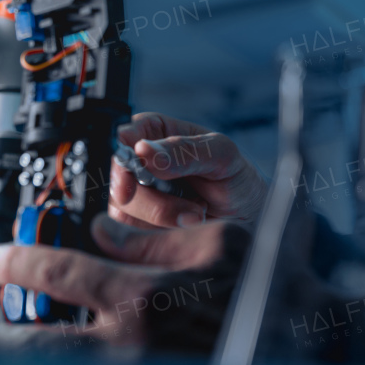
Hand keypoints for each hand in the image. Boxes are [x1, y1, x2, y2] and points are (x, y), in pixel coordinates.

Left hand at [0, 213, 246, 351]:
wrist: (306, 344)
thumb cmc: (266, 287)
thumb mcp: (214, 241)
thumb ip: (149, 238)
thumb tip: (104, 231)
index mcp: (142, 297)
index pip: (59, 274)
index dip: (19, 262)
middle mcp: (129, 348)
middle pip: (40, 348)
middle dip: (8, 336)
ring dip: (39, 363)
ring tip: (27, 348)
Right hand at [110, 113, 267, 228]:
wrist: (246, 215)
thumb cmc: (234, 176)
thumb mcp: (220, 155)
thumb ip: (184, 151)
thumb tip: (144, 151)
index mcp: (155, 132)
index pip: (123, 134)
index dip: (122, 152)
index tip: (136, 170)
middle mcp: (139, 160)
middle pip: (118, 177)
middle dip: (151, 199)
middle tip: (189, 210)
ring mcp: (135, 191)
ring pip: (122, 207)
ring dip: (161, 218)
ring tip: (196, 214)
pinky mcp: (137, 219)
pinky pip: (131, 230)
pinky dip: (159, 232)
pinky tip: (184, 225)